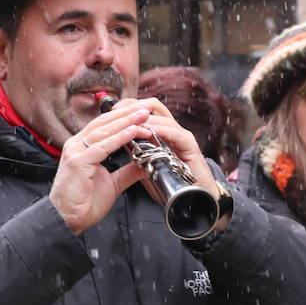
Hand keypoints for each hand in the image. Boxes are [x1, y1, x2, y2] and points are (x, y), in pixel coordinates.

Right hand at [49, 103, 153, 234]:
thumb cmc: (84, 203)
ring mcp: (75, 152)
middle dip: (127, 114)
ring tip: (144, 115)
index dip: (124, 118)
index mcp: (82, 148)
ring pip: (104, 131)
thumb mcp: (112, 183)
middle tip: (146, 108)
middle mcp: (76, 145)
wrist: (66, 220)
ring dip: (126, 122)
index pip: (104, 126)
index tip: (142, 113)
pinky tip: (133, 131)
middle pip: (104, 123)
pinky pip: (102, 146)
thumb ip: (128, 172)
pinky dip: (119, 138)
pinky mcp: (78, 163)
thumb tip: (146, 164)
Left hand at [108, 97, 228, 228]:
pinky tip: (145, 132)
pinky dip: (158, 130)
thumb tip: (117, 142)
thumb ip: (135, 152)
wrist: (194, 198)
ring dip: (142, 117)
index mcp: (163, 132)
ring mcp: (182, 136)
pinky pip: (173, 132)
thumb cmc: (171, 184)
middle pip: (153, 105)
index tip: (111, 111)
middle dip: (133, 106)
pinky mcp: (189, 145)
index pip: (145, 109)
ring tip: (126, 121)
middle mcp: (173, 129)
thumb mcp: (147, 165)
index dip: (128, 106)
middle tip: (116, 112)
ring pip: (161, 115)